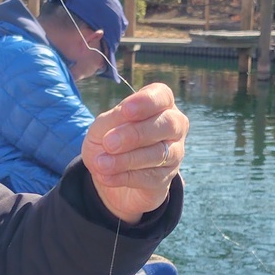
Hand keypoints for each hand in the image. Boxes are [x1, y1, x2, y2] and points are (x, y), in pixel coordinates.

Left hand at [82, 83, 187, 223]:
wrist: (109, 173)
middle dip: (137, 134)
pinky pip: (151, 178)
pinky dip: (125, 177)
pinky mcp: (165, 178)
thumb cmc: (109, 139)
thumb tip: (125, 118)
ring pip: (159, 154)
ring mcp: (174, 153)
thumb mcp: (103, 126)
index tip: (126, 110)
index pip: (162, 96)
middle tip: (109, 143)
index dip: (147, 102)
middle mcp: (174, 126)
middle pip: (167, 124)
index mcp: (159, 105)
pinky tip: (106, 177)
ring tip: (101, 163)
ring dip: (127, 159)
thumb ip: (114, 119)